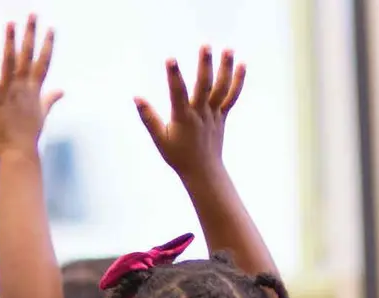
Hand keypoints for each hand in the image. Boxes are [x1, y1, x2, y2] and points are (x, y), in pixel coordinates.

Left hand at [0, 15, 60, 157]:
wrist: (18, 155)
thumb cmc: (28, 137)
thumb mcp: (41, 115)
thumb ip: (49, 99)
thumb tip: (62, 90)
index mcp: (34, 91)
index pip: (43, 62)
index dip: (47, 45)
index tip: (52, 28)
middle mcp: (23, 88)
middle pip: (28, 56)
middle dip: (31, 34)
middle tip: (32, 14)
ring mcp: (8, 93)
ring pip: (10, 63)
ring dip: (10, 42)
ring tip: (11, 23)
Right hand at [136, 46, 245, 176]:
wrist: (203, 171)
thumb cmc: (178, 155)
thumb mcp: (159, 139)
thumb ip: (148, 117)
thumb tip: (136, 97)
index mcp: (183, 118)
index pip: (177, 94)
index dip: (174, 76)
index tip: (170, 59)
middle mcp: (201, 113)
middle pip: (204, 86)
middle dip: (205, 65)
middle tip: (205, 45)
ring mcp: (214, 114)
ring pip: (222, 88)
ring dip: (225, 68)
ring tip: (228, 48)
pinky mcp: (222, 115)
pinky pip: (232, 96)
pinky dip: (238, 81)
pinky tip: (242, 64)